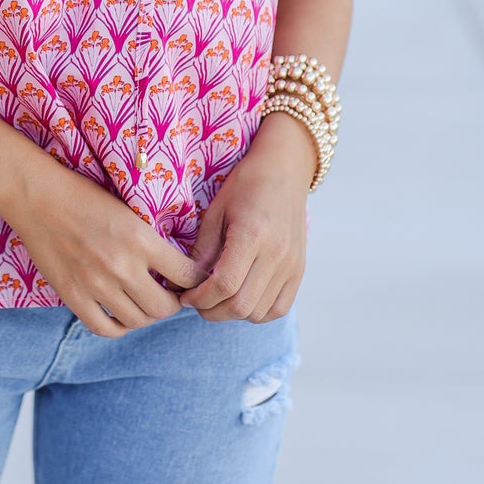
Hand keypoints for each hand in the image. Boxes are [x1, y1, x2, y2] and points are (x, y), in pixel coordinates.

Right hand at [7, 156, 207, 337]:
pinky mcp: (73, 296)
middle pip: (164, 307)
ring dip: (145, 315)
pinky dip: (118, 327)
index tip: (193, 281)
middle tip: (169, 295)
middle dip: (172, 304)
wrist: (38, 198)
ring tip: (143, 303)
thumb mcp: (128, 211)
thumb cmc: (85, 196)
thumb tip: (175, 268)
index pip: (187, 276)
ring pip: (137, 320)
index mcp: (141, 240)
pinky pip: (105, 328)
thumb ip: (150, 240)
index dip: (196, 282)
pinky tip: (120, 315)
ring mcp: (96, 284)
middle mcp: (122, 266)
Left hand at [181, 114, 312, 322]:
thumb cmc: (245, 185)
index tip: (185, 296)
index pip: (225, 285)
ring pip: (259, 313)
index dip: (200, 298)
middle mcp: (277, 254)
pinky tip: (242, 298)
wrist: (285, 170)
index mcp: (253, 235)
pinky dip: (257, 312)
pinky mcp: (299, 270)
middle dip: (212, 310)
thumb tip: (184, 284)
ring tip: (217, 298)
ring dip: (233, 313)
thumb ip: (202, 251)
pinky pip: (279, 308)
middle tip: (197, 301)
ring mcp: (292, 265)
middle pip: (241, 305)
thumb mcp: (216, 212)